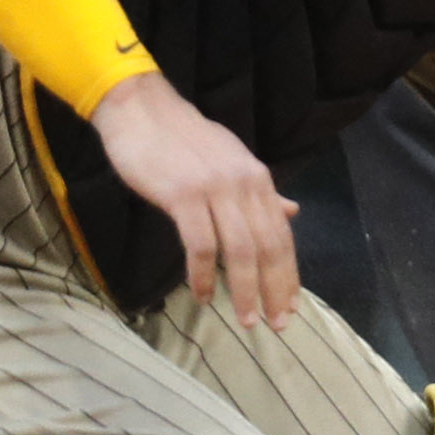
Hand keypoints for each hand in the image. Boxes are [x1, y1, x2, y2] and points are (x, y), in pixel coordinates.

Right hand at [89, 74, 302, 328]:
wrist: (141, 109)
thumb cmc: (183, 141)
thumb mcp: (231, 162)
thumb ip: (260, 193)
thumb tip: (293, 212)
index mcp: (258, 179)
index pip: (282, 234)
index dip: (289, 274)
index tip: (291, 306)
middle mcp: (245, 184)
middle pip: (269, 247)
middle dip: (275, 290)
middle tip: (276, 325)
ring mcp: (216, 189)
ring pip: (242, 250)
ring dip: (245, 290)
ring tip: (245, 320)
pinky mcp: (184, 195)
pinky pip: (201, 245)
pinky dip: (205, 275)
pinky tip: (202, 295)